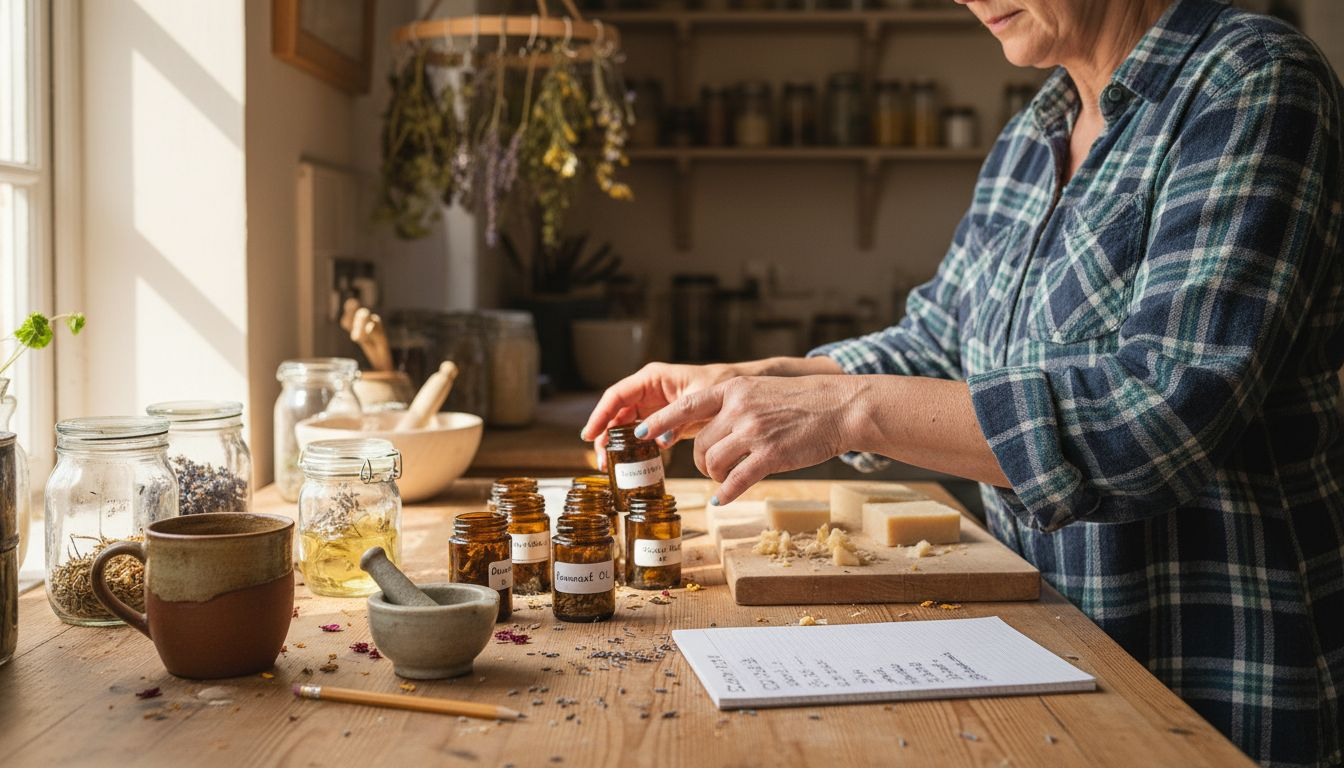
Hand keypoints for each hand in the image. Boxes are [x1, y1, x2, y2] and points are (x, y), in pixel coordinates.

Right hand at [581, 362, 740, 466]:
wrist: (738, 391)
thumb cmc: (721, 384)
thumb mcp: (698, 400)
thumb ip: (674, 418)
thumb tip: (653, 438)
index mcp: (653, 378)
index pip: (617, 395)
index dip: (600, 414)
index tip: (589, 434)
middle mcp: (648, 390)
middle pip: (616, 412)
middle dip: (604, 435)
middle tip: (601, 460)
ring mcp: (652, 405)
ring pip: (624, 425)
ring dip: (616, 444)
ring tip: (609, 466)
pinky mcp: (661, 420)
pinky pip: (639, 433)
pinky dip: (632, 447)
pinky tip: (628, 463)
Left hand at [637, 375, 859, 504]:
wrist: (840, 407)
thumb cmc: (802, 402)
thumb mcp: (760, 391)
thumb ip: (733, 406)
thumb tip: (708, 433)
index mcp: (732, 389)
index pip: (685, 406)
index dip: (660, 421)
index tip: (641, 433)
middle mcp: (738, 409)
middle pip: (699, 445)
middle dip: (701, 463)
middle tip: (712, 468)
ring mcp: (754, 433)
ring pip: (712, 464)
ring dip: (715, 476)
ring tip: (726, 478)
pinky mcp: (770, 456)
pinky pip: (736, 481)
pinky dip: (726, 494)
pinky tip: (723, 499)